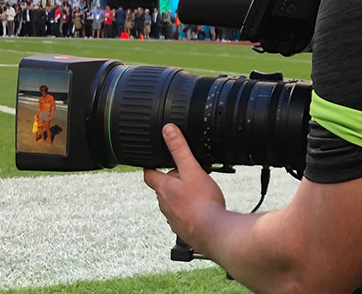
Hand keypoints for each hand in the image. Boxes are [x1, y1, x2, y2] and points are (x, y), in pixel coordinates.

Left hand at [144, 124, 226, 252]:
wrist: (212, 231)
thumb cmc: (202, 202)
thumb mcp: (192, 169)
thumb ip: (179, 149)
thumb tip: (167, 130)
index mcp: (164, 188)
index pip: (149, 175)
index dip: (151, 167)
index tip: (153, 162)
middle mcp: (165, 204)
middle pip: (163, 189)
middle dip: (172, 181)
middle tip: (188, 173)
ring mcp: (173, 218)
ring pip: (173, 203)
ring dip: (181, 197)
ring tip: (198, 191)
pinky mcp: (184, 229)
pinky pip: (184, 216)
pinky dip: (190, 211)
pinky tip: (202, 209)